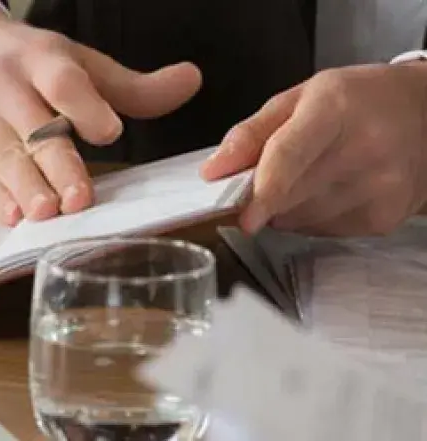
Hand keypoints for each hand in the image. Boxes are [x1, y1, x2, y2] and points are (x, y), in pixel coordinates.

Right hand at [0, 0, 201, 225]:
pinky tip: (13, 216)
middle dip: (57, 165)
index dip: (85, 107)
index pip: (63, 82)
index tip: (109, 132)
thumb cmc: (20, 59)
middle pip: (35, 128)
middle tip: (78, 198)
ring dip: (25, 187)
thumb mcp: (72, 60)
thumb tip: (191, 82)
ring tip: (45, 212)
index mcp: (41, 61)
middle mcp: (8, 89)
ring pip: (5, 156)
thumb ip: (131, 85)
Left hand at [200, 62, 426, 236]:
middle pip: (291, 195)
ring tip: (303, 179)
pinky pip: (322, 231)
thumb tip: (212, 171)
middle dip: (262, 199)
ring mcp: (380, 189)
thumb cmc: (357, 101)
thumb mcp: (300, 97)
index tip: (242, 218)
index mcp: (334, 108)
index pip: (290, 156)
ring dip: (285, 209)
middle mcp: (363, 150)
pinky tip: (323, 193)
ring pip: (302, 219)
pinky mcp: (384, 219)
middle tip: (254, 187)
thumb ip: (251, 133)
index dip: (262, 191)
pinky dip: (308, 218)